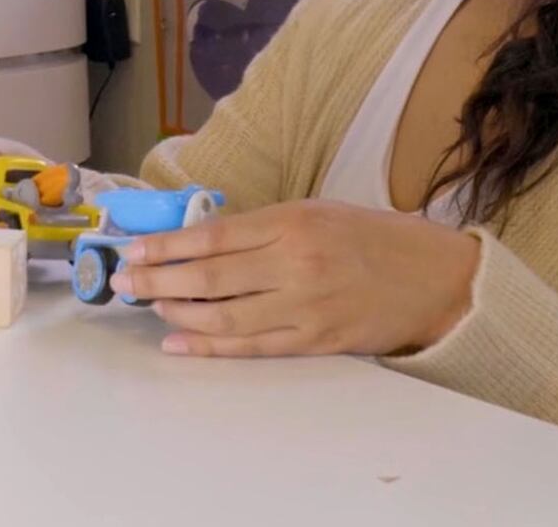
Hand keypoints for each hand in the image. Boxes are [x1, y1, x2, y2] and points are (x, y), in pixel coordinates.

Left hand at [107, 200, 480, 357]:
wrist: (434, 277)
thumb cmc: (372, 237)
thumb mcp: (316, 211)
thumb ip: (263, 226)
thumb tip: (200, 239)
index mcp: (293, 222)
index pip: (213, 236)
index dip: (166, 245)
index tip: (133, 250)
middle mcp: (296, 263)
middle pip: (209, 277)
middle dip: (158, 280)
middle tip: (124, 283)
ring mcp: (306, 306)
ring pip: (225, 317)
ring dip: (178, 313)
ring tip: (149, 306)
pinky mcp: (316, 341)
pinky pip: (252, 347)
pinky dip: (210, 347)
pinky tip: (179, 341)